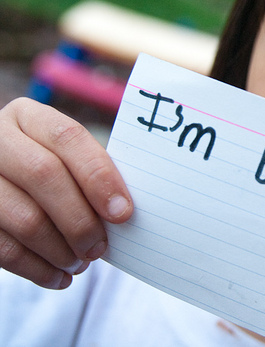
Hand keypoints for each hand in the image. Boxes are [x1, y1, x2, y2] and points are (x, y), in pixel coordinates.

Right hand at [0, 98, 131, 288]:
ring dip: (61, 250)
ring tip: (81, 263)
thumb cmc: (50, 171)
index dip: (99, 176)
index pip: (68, 138)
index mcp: (28, 116)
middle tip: (99, 248)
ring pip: (25, 218)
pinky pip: (4, 248)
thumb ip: (90, 174)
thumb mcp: (64, 159)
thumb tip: (123, 211)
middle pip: (45, 176)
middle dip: (81, 219)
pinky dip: (37, 269)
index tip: (122, 212)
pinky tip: (59, 277)